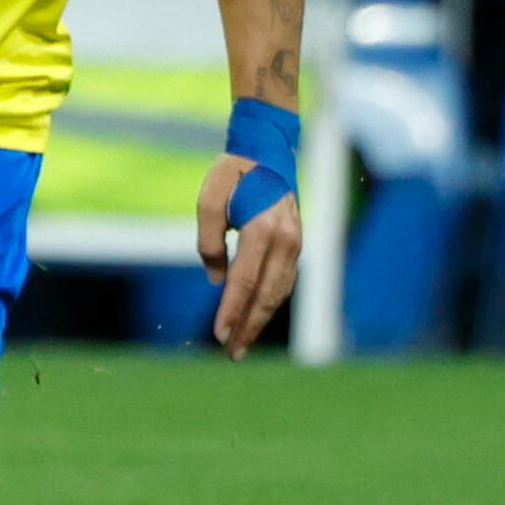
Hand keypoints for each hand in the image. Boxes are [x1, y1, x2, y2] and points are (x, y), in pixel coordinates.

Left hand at [195, 156, 301, 359]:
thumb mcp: (208, 200)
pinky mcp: (296, 244)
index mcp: (262, 230)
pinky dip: (270, 302)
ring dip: (260, 319)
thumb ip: (209, 242)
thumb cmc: (232, 174)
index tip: (219, 335)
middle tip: (231, 354)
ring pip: (279, 292)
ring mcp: (295, 243)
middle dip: (248, 327)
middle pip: (266, 295)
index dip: (231, 311)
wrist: (266, 151)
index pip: (244, 282)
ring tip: (242, 343)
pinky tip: (256, 317)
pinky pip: (284, 281)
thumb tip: (217, 281)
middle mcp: (285, 241)